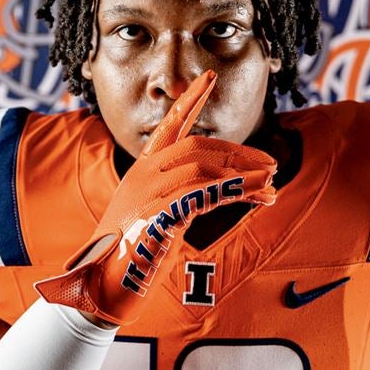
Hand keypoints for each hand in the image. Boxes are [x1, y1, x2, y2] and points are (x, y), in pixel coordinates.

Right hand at [35, 70, 276, 325]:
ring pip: (203, 168)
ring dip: (244, 174)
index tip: (210, 78)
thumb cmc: (127, 260)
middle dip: (239, 152)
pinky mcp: (156, 217)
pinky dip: (237, 192)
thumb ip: (176, 199)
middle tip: (271, 163)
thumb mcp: (152, 220)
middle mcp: (142, 178)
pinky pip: (204, 195)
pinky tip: (260, 197)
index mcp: (139, 173)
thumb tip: (218, 189)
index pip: (168, 126)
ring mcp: (147, 196)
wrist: (98, 291)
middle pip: (196, 147)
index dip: (190, 101)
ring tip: (271, 184)